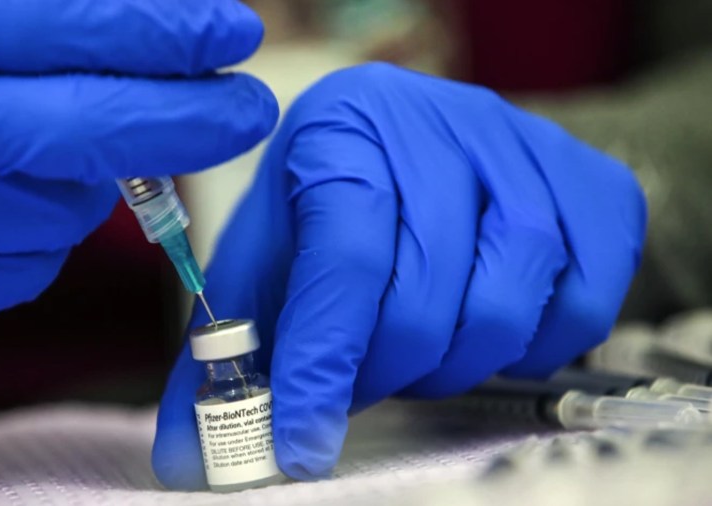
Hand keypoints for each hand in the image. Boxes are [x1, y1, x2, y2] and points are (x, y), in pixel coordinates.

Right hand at [0, 0, 276, 361]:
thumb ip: (25, 19)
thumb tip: (151, 35)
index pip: (66, 26)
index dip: (165, 34)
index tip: (232, 35)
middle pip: (79, 136)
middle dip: (181, 123)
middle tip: (243, 110)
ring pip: (49, 223)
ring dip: (73, 190)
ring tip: (36, 153)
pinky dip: (16, 245)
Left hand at [153, 63, 645, 487]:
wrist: (410, 136)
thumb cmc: (327, 201)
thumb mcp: (264, 258)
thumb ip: (227, 353)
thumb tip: (189, 457)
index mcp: (344, 132)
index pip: (343, 262)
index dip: (324, 365)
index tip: (302, 445)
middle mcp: (442, 124)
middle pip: (430, 293)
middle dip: (389, 369)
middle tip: (365, 380)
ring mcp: (528, 148)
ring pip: (511, 302)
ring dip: (459, 361)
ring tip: (423, 353)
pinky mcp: (594, 181)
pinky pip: (589, 300)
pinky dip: (540, 345)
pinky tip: (491, 327)